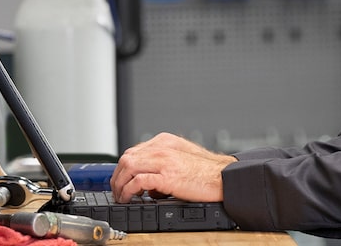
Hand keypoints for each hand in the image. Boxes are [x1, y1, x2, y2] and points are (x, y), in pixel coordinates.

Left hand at [110, 132, 236, 202]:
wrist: (223, 177)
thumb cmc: (207, 171)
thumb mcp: (182, 159)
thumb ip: (164, 165)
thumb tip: (150, 185)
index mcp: (165, 141)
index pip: (134, 151)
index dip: (124, 167)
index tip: (121, 179)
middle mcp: (162, 148)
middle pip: (127, 158)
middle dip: (117, 176)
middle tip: (117, 190)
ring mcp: (163, 161)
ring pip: (128, 167)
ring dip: (120, 183)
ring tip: (121, 196)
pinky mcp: (166, 176)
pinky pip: (138, 181)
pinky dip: (129, 190)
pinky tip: (129, 197)